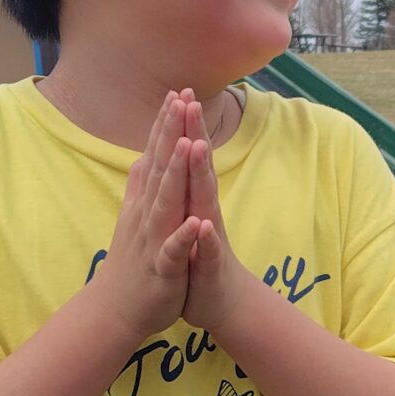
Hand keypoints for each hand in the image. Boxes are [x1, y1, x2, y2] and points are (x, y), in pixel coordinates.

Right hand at [87, 91, 202, 341]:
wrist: (117, 310)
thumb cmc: (133, 262)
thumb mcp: (137, 218)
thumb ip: (141, 188)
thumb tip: (141, 157)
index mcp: (147, 202)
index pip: (156, 157)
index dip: (166, 126)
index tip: (176, 92)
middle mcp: (147, 214)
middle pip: (160, 168)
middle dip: (171, 134)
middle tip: (180, 99)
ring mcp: (153, 239)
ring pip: (165, 202)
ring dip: (175, 174)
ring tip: (189, 145)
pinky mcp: (161, 268)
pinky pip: (173, 251)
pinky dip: (183, 238)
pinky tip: (195, 224)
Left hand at [179, 96, 255, 333]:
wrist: (220, 302)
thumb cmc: (197, 259)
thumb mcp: (184, 219)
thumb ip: (182, 189)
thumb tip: (174, 157)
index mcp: (193, 201)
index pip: (187, 158)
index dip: (183, 127)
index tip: (178, 93)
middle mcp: (204, 212)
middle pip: (199, 169)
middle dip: (196, 136)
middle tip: (192, 101)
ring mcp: (208, 237)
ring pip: (205, 203)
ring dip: (202, 176)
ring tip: (199, 148)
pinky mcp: (208, 265)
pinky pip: (207, 251)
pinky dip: (205, 238)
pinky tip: (204, 226)